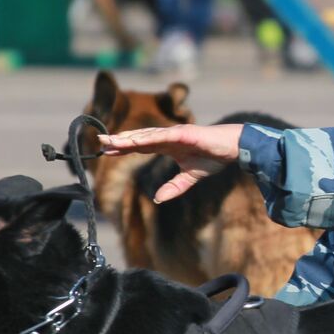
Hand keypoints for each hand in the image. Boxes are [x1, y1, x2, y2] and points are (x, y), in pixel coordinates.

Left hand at [100, 124, 243, 202]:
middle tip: (100, 140)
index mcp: (168, 145)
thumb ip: (174, 187)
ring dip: (129, 138)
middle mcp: (168, 136)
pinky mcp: (185, 134)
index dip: (124, 148)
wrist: (233, 148)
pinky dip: (149, 137)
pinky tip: (135, 140)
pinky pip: (163, 136)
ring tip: (112, 140)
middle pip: (139, 138)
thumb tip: (157, 200)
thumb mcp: (191, 177)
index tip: (107, 150)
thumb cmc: (214, 157)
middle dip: (119, 139)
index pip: (141, 146)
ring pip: (147, 135)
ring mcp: (175, 133)